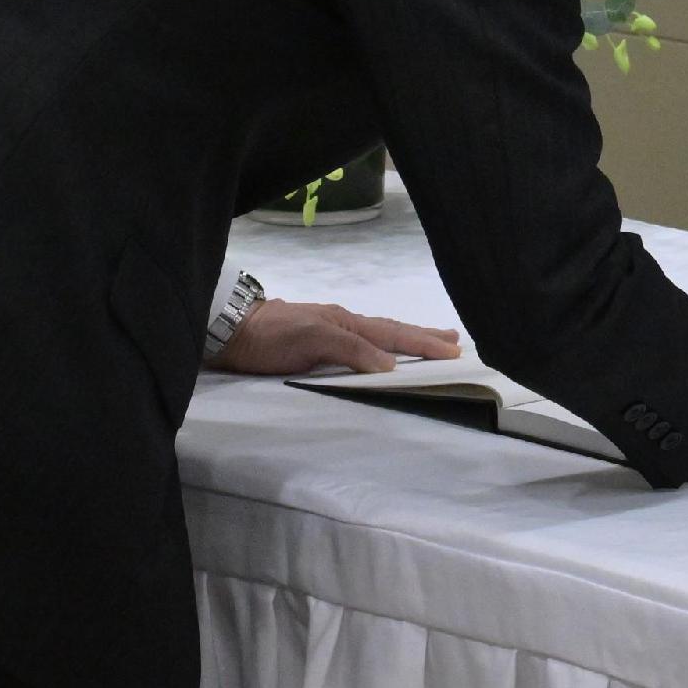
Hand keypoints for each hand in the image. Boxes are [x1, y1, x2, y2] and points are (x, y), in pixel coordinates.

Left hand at [216, 299, 459, 376]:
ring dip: (408, 339)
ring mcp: (331, 332)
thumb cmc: (272, 337)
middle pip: (392, 330)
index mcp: (347, 322)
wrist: (232, 331)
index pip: (393, 334)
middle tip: (456, 341)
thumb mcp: (312, 339)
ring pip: (379, 335)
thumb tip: (391, 365)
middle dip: (424, 336)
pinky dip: (384, 347)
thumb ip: (351, 349)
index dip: (424, 343)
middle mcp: (344, 324)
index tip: (455, 352)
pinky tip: (384, 352)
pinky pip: (363, 344)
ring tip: (430, 342)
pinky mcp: (317, 344)